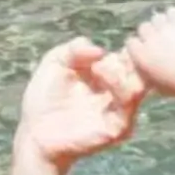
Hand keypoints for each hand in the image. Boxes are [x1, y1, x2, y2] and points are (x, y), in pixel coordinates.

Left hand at [15, 39, 144, 165]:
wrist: (34, 133)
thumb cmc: (44, 99)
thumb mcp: (55, 62)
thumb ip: (74, 48)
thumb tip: (101, 50)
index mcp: (108, 76)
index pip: (130, 58)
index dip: (127, 47)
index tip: (114, 42)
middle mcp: (118, 93)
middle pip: (139, 70)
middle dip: (129, 58)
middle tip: (108, 56)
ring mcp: (120, 111)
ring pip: (139, 86)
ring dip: (122, 71)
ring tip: (99, 68)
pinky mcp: (117, 128)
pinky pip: (128, 108)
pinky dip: (120, 88)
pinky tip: (101, 77)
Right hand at [126, 7, 174, 101]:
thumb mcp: (155, 86)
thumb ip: (144, 75)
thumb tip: (141, 71)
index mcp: (140, 55)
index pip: (131, 42)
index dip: (139, 45)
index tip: (146, 49)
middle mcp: (149, 38)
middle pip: (143, 27)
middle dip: (150, 34)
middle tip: (160, 41)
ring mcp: (164, 28)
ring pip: (156, 18)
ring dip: (161, 24)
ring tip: (170, 32)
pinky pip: (171, 11)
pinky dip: (174, 16)